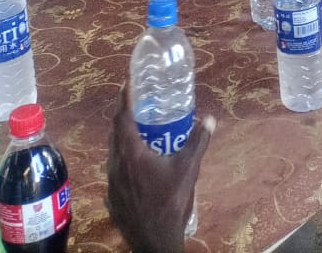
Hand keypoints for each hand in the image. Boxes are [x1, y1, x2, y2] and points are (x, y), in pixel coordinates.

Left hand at [107, 83, 211, 252]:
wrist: (155, 242)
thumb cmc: (171, 201)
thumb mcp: (189, 169)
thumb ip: (199, 141)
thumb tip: (210, 118)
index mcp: (131, 153)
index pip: (121, 118)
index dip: (123, 99)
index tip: (128, 83)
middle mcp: (116, 165)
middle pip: (115, 134)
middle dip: (125, 117)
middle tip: (138, 105)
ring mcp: (111, 184)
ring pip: (114, 154)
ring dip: (124, 140)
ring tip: (140, 133)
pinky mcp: (112, 199)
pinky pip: (115, 172)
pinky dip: (124, 161)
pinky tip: (137, 166)